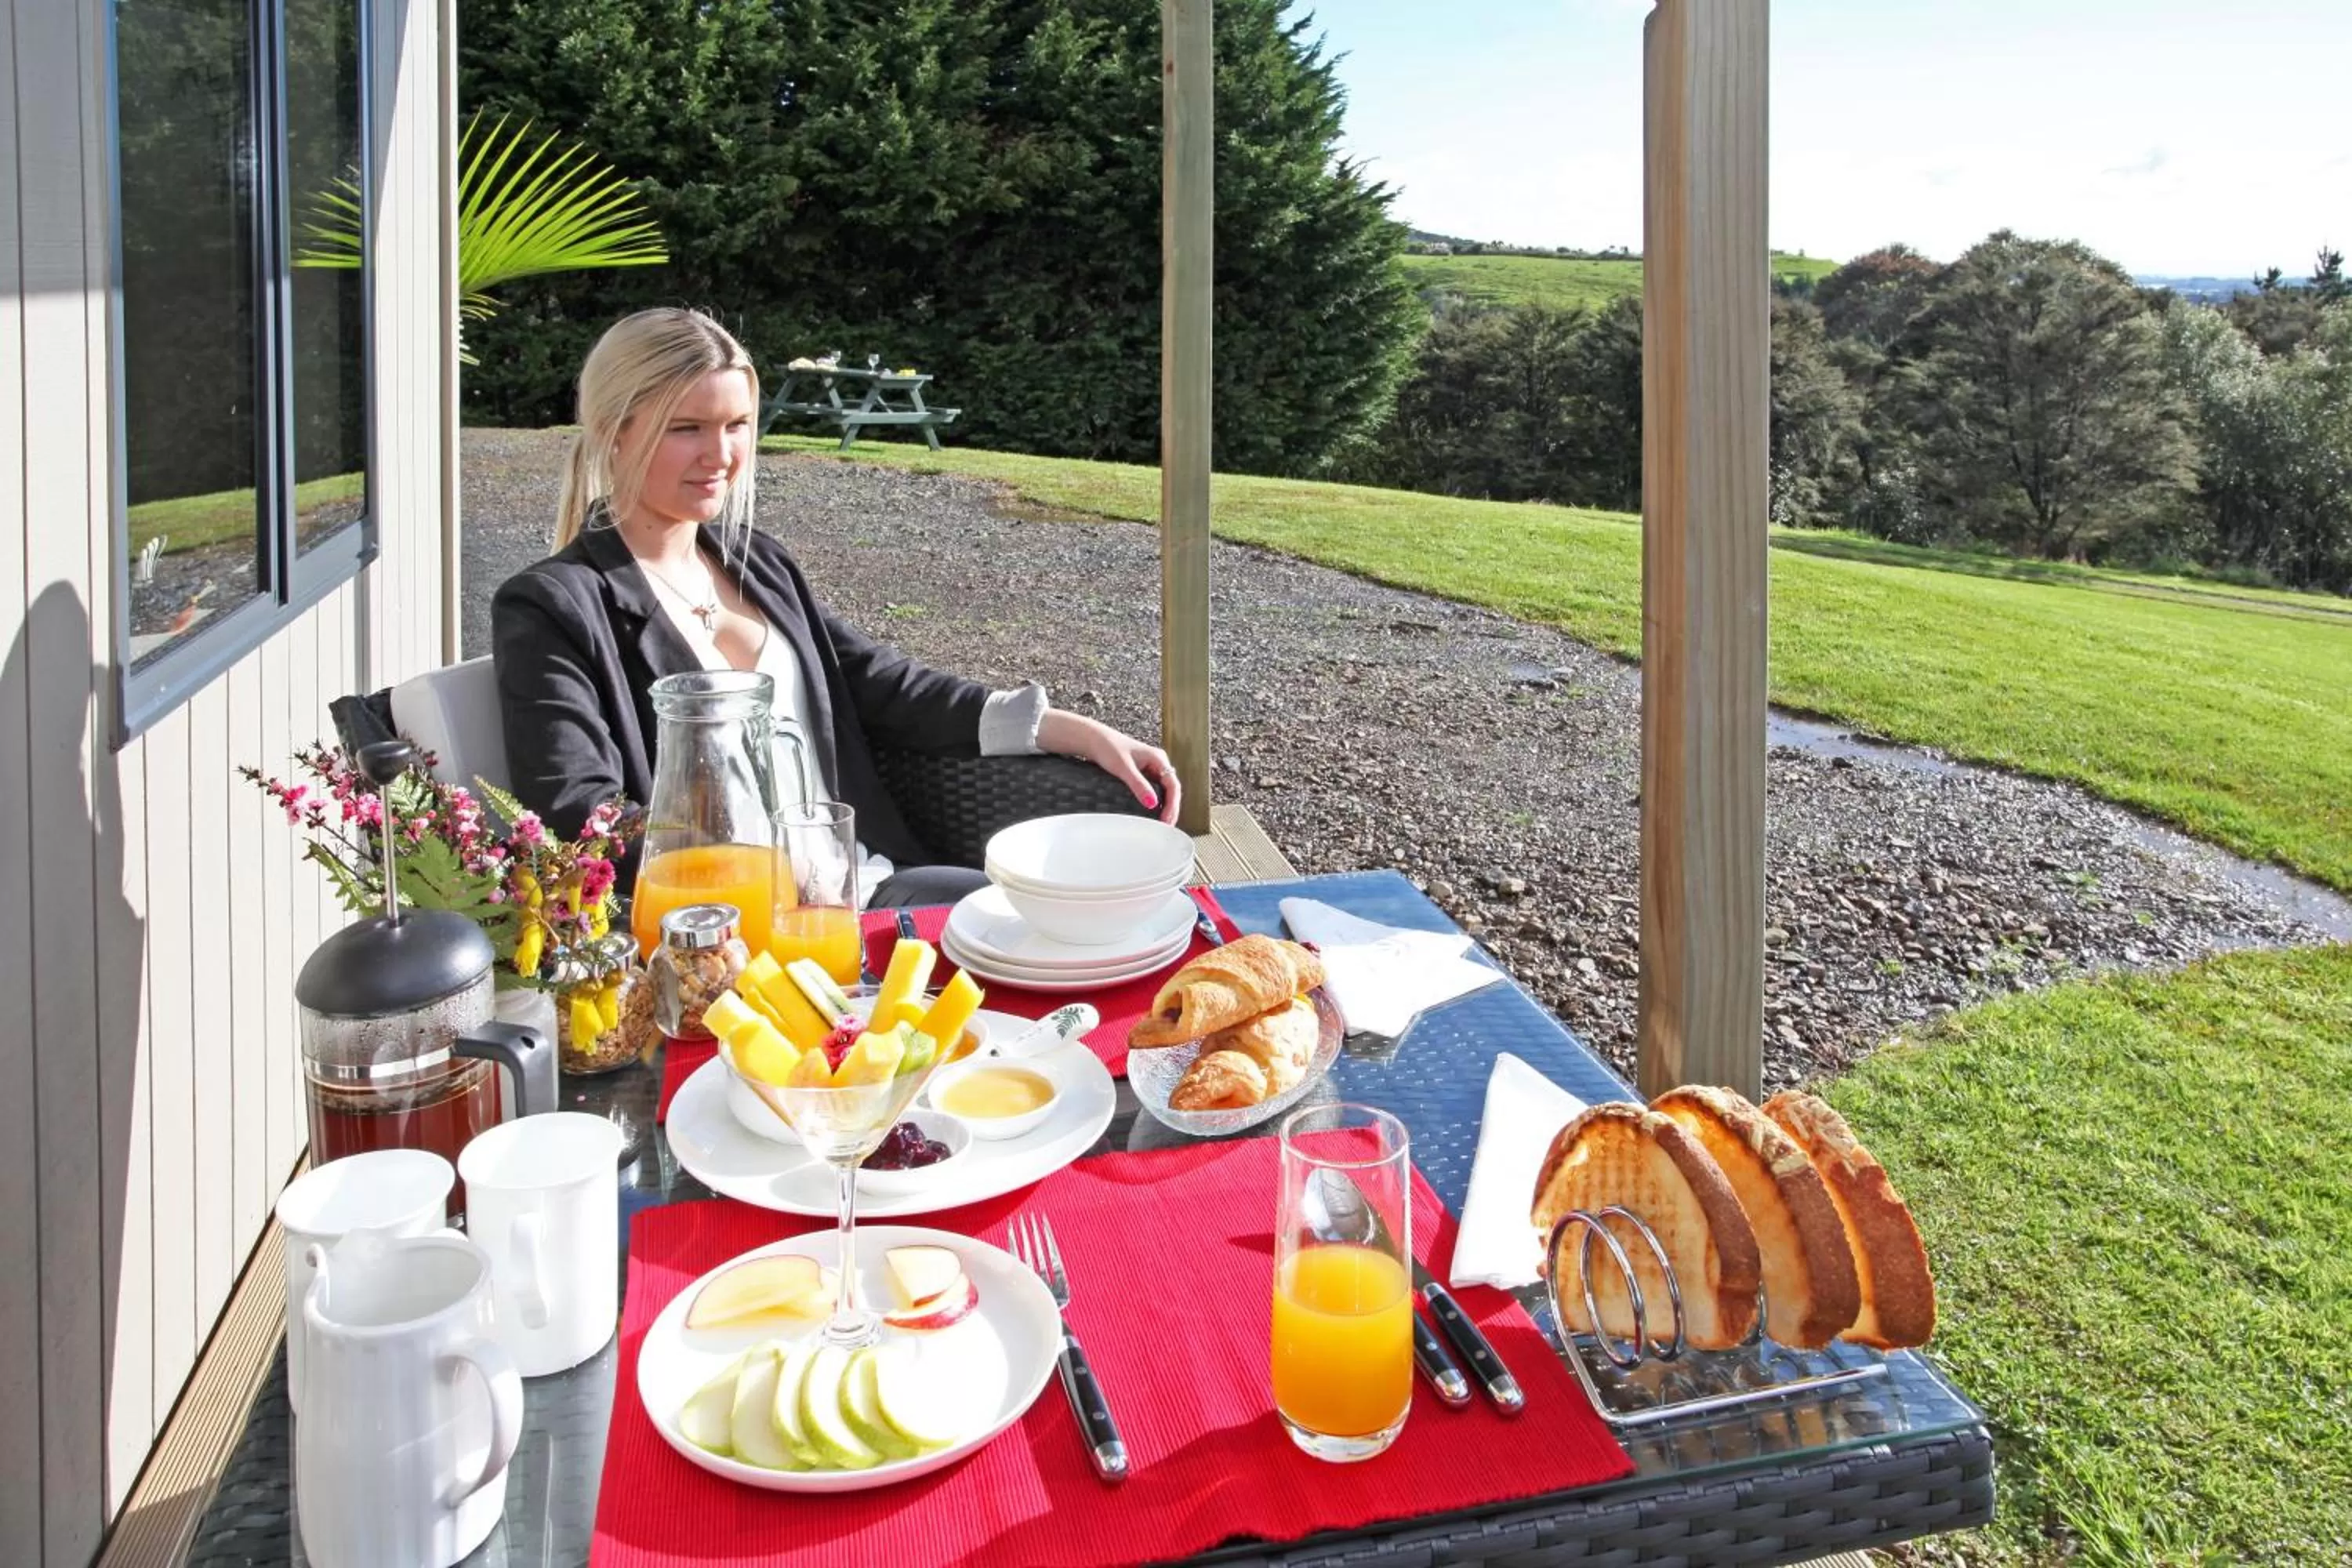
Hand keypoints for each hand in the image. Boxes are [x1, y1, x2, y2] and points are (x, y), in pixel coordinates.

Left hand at [1037, 709, 1181, 824]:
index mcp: (1158, 758)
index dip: (1173, 804)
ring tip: (1161, 823)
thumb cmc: (1108, 747)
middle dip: (1171, 808)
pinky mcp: (1141, 774)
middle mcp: (1157, 763)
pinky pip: (1153, 790)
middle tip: (1166, 827)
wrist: (1093, 740)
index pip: (1173, 785)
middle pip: (1171, 789)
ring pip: (1163, 791)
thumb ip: (1138, 785)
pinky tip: (1151, 813)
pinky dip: (1154, 802)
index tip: (1167, 820)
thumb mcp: (1123, 768)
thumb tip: (1152, 803)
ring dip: (1164, 806)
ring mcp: (1150, 768)